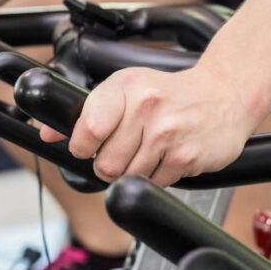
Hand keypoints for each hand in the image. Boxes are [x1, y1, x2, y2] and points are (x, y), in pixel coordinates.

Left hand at [40, 65, 262, 186]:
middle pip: (104, 162)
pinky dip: (156, 177)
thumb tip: (46, 134)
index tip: (87, 146)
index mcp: (123, 86)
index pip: (87, 129)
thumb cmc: (167, 93)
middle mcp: (145, 106)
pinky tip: (165, 157)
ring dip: (131, 172)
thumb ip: (83, 112)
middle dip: (107, 163)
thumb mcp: (124, 89)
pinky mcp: (187, 156)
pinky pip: (155, 183)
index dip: (82, 146)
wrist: (224, 94)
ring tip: (144, 152)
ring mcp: (168, 132)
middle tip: (121, 151)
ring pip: (127, 176)